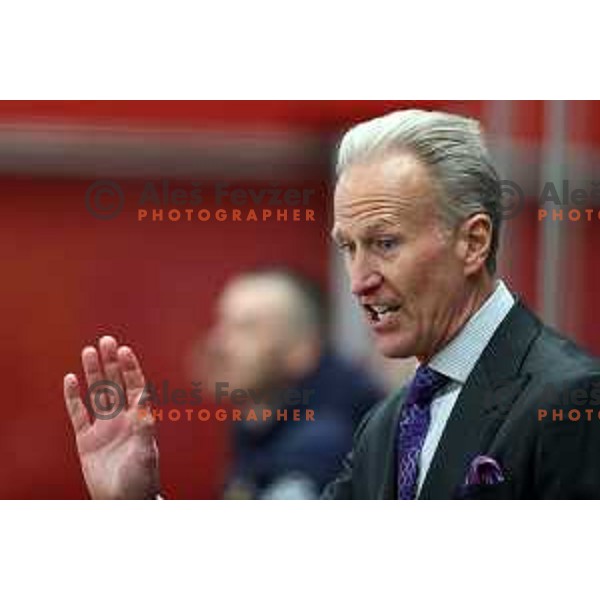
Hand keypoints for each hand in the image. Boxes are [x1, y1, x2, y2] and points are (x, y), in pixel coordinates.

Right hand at [64, 336, 160, 498]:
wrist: (123, 503)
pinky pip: (78, 413)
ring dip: (94, 372)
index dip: (131, 367)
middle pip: (116, 383)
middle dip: (112, 362)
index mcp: (140, 418)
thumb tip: (146, 408)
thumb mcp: (145, 454)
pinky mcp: (87, 439)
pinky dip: (74, 396)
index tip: (124, 349)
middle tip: (106, 339)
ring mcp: (104, 427)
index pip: (136, 386)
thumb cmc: (141, 480)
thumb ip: (145, 431)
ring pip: (98, 393)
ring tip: (88, 350)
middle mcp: (123, 418)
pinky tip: (70, 379)